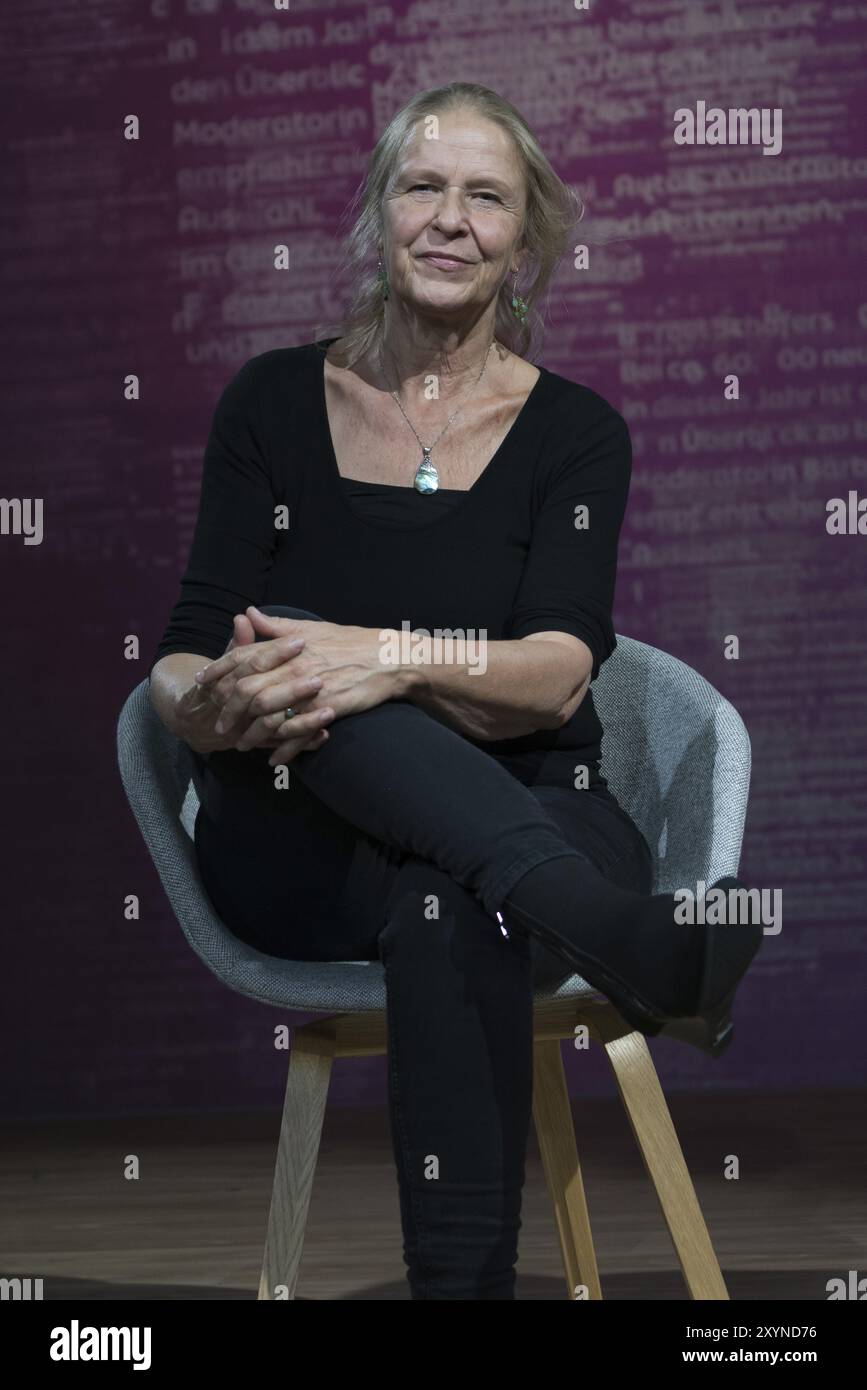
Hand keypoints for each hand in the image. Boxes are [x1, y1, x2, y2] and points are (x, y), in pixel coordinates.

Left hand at [193, 605, 407, 763]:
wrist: (389, 658)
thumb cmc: (350, 641)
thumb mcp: (312, 629)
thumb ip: (277, 626)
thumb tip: (249, 614)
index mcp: (288, 646)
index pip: (243, 657)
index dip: (218, 670)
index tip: (202, 683)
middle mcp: (294, 668)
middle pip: (248, 691)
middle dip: (228, 710)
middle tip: (220, 724)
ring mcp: (310, 691)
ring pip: (269, 716)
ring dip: (252, 735)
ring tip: (242, 744)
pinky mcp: (327, 710)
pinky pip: (298, 734)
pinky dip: (283, 750)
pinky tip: (274, 760)